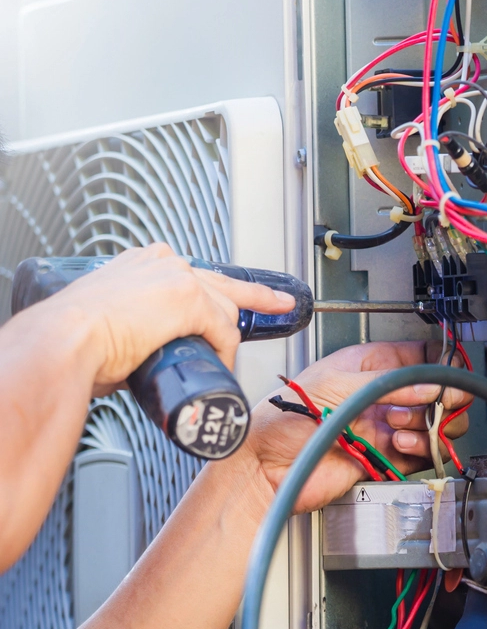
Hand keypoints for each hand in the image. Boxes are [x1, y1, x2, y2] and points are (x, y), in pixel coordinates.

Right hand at [33, 243, 295, 395]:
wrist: (64, 342)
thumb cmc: (74, 342)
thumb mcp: (108, 325)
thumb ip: (132, 331)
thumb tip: (139, 357)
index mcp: (139, 264)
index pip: (192, 274)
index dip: (217, 291)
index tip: (235, 295)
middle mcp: (160, 263)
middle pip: (221, 283)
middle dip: (255, 296)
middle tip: (279, 302)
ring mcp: (177, 278)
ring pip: (225, 309)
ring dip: (228, 339)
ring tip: (226, 361)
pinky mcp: (190, 299)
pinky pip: (223, 330)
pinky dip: (224, 352)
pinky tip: (218, 365)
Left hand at [241, 341, 472, 513]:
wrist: (267, 467)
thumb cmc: (284, 418)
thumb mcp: (337, 384)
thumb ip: (388, 384)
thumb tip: (428, 384)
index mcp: (370, 365)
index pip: (423, 355)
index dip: (442, 362)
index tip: (450, 371)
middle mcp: (383, 395)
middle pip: (438, 392)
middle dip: (441, 397)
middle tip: (436, 402)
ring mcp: (387, 426)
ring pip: (437, 424)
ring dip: (428, 425)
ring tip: (399, 426)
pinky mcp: (389, 456)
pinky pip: (423, 452)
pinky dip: (422, 449)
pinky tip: (400, 444)